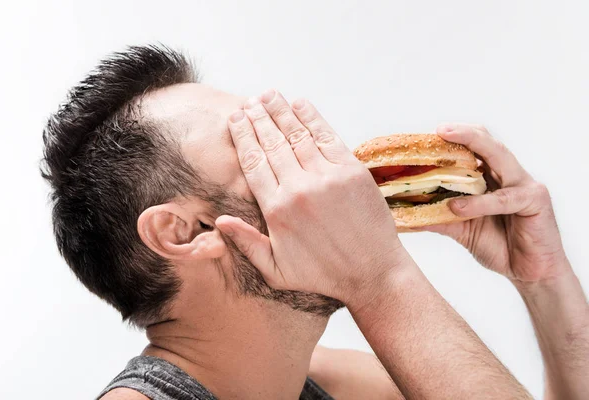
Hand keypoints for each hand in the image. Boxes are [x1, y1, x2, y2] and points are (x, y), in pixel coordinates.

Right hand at [216, 90, 407, 304]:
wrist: (373, 273)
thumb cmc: (323, 274)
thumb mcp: (276, 271)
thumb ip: (247, 243)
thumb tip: (221, 220)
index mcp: (277, 209)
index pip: (253, 162)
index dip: (242, 137)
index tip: (235, 120)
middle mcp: (299, 188)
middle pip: (271, 143)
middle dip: (257, 119)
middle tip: (248, 102)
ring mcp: (327, 177)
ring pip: (297, 135)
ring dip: (280, 112)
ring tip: (268, 95)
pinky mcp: (352, 171)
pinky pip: (327, 137)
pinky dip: (312, 118)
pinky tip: (300, 104)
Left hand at [422, 123, 567, 282]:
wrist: (530, 272)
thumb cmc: (500, 246)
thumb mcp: (461, 229)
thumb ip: (438, 217)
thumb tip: (404, 214)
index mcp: (492, 177)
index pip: (475, 147)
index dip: (455, 138)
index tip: (429, 134)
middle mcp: (509, 174)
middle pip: (488, 143)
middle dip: (464, 133)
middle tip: (440, 130)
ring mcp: (524, 184)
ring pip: (499, 158)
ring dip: (473, 149)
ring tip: (445, 152)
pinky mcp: (535, 200)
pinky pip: (504, 198)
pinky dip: (479, 202)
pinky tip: (458, 206)